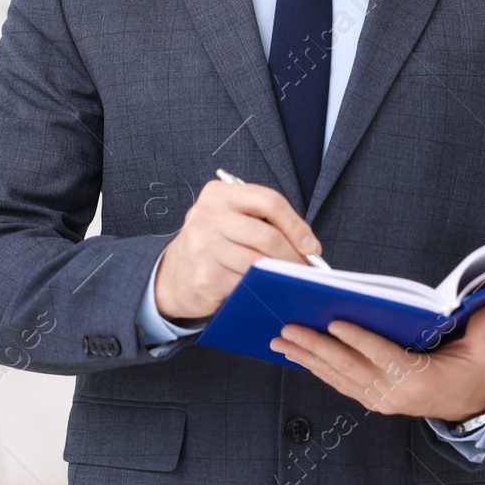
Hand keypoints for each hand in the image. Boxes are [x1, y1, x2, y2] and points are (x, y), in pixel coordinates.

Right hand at [154, 178, 320, 320]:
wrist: (173, 276)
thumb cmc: (213, 244)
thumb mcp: (230, 219)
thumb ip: (262, 221)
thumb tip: (307, 245)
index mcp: (218, 194)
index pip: (269, 201)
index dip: (296, 225)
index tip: (311, 245)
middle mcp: (207, 216)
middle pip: (268, 236)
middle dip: (294, 256)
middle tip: (306, 269)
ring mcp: (204, 246)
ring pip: (259, 262)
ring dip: (282, 275)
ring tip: (292, 279)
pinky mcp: (206, 276)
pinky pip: (247, 283)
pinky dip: (263, 288)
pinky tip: (268, 290)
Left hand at [269, 304, 484, 422]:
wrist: (470, 406)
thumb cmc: (473, 372)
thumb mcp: (483, 351)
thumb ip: (482, 328)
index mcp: (419, 379)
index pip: (382, 355)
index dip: (358, 339)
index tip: (334, 321)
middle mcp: (394, 393)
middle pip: (348, 367)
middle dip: (315, 346)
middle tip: (288, 329)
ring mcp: (380, 400)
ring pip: (337, 377)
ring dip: (307, 358)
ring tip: (281, 341)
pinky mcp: (372, 401)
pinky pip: (339, 383)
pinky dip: (316, 369)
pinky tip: (297, 355)